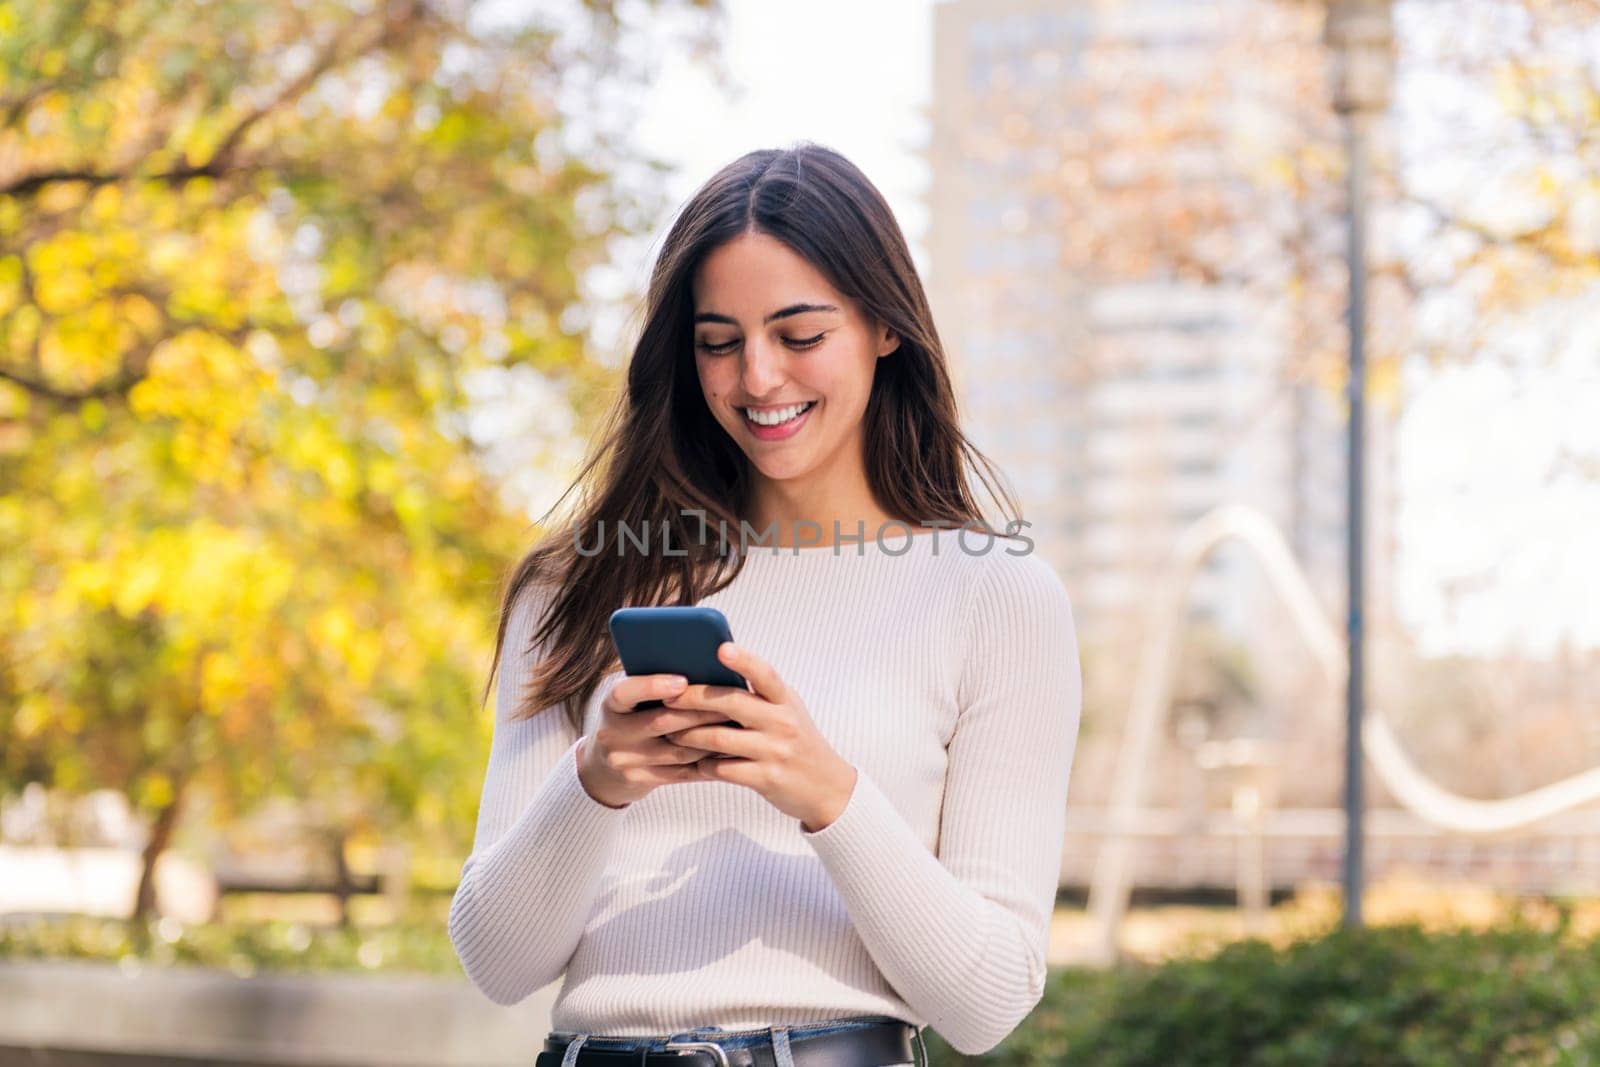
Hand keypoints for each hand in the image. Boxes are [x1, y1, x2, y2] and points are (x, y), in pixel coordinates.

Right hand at [576, 672, 732, 808]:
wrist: (604, 767)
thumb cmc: (630, 719)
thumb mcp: (630, 700)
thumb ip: (655, 685)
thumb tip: (702, 667)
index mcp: (611, 705)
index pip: (626, 692)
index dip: (653, 686)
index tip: (683, 681)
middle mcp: (613, 734)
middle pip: (660, 722)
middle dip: (699, 712)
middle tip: (732, 701)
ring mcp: (625, 761)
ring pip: (677, 750)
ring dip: (710, 739)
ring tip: (738, 726)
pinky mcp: (641, 781)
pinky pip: (681, 773)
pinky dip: (707, 762)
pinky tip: (729, 753)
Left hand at [662, 642, 858, 831]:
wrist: (827, 788)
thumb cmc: (797, 742)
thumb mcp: (787, 711)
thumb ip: (760, 693)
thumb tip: (716, 670)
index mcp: (786, 701)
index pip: (765, 674)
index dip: (744, 660)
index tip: (721, 648)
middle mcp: (782, 722)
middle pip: (731, 703)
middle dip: (693, 699)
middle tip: (668, 697)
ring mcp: (774, 751)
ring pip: (719, 738)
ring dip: (688, 735)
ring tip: (670, 732)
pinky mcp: (766, 779)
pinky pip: (723, 769)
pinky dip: (702, 765)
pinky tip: (692, 762)